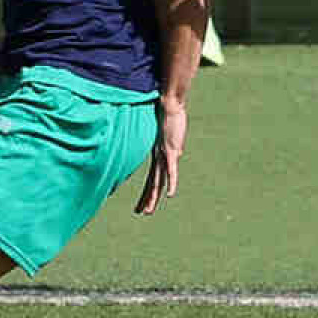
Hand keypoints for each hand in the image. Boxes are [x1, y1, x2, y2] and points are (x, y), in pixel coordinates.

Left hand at [134, 99, 186, 213]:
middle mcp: (158, 157)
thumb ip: (172, 145)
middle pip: (152, 183)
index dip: (147, 192)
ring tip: (147, 211)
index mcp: (157, 155)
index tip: (142, 203)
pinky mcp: (171, 151)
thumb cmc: (169, 114)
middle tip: (140, 213)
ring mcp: (164, 155)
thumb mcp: (170, 135)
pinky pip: (171, 171)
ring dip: (153, 197)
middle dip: (146, 199)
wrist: (168, 104)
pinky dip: (171, 184)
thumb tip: (178, 153)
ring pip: (157, 181)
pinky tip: (170, 195)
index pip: (151, 178)